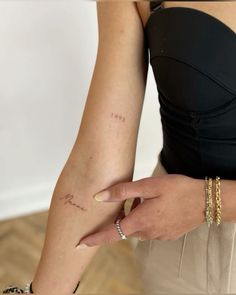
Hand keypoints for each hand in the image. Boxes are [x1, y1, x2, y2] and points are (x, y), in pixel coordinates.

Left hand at [77, 174, 205, 246]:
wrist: (205, 200)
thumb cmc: (177, 189)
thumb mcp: (148, 185)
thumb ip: (122, 191)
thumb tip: (99, 197)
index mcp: (140, 221)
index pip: (111, 234)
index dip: (95, 239)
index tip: (80, 243)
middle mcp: (147, 232)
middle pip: (126, 227)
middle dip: (124, 214)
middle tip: (134, 197)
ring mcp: (159, 235)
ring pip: (138, 226)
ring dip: (137, 214)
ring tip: (148, 197)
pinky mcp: (167, 235)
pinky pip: (150, 228)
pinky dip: (147, 218)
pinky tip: (158, 205)